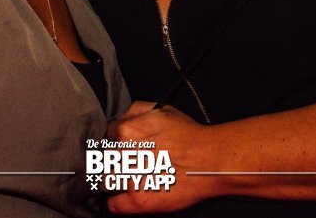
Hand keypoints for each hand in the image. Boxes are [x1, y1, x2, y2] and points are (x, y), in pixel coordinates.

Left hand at [104, 102, 218, 213]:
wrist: (211, 161)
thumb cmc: (189, 136)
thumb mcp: (161, 110)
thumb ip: (134, 111)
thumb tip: (118, 120)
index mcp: (126, 131)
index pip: (107, 136)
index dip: (116, 141)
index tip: (125, 147)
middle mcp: (123, 155)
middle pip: (104, 159)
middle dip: (116, 160)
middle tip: (133, 162)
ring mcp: (129, 180)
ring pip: (105, 181)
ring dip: (115, 180)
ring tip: (134, 178)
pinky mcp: (138, 202)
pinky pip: (114, 205)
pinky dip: (119, 202)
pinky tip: (131, 195)